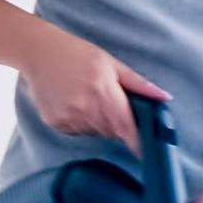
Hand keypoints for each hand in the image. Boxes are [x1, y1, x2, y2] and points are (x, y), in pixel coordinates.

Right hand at [15, 22, 167, 149]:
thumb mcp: (111, 63)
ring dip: (98, 123)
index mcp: (103, 92)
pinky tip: (73, 103)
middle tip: (109, 103)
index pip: (126, 127)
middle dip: (117, 124)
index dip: (137, 141)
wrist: (38, 52)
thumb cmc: (77, 54)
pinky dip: (80, 123)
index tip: (144, 150)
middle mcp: (85, 108)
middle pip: (112, 132)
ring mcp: (68, 117)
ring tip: (88, 99)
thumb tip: (164, 97)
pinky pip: (77, 132)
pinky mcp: (55, 123)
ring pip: (94, 133)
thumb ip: (138, 84)